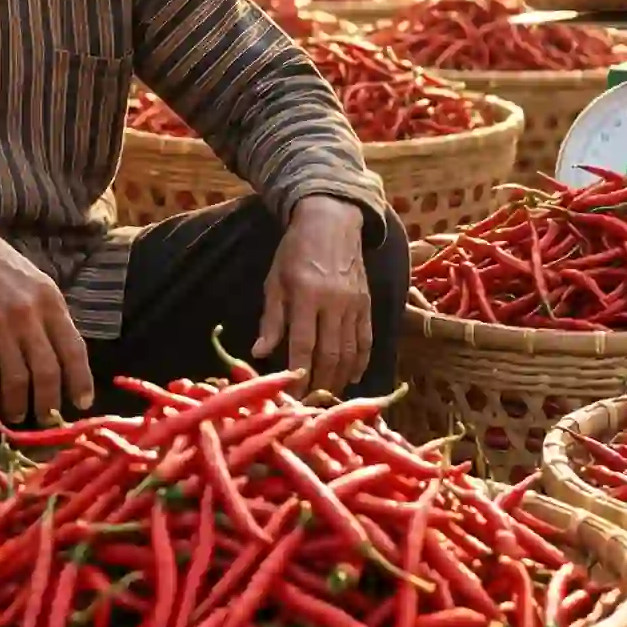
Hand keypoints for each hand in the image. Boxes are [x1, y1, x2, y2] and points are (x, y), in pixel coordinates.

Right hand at [0, 210, 94, 423]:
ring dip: (16, 404)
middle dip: (48, 402)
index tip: (82, 403)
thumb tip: (59, 353)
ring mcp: (1, 324)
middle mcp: (30, 315)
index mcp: (51, 300)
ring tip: (15, 416)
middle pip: (47, 371)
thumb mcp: (34, 281)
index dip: (80, 380)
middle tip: (45, 419)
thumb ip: (47, 314)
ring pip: (16, 378)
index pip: (74, 349)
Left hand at [256, 197, 371, 395]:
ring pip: (350, 352)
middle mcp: (334, 302)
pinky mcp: (367, 304)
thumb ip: (271, 320)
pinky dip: (361, 362)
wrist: (332, 221)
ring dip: (339, 379)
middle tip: (309, 404)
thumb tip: (259, 354)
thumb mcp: (275, 281)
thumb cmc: (295, 251)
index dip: (298, 376)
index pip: (304, 346)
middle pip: (330, 355)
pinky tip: (352, 378)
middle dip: (320, 384)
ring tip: (327, 396)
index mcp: (306, 295)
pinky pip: (366, 339)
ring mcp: (355, 304)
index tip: (290, 398)